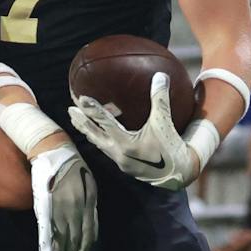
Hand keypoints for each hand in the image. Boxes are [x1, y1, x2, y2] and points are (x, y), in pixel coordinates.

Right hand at [29, 139, 96, 250]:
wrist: (55, 152)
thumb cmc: (73, 167)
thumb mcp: (90, 186)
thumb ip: (91, 208)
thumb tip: (92, 230)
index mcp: (88, 204)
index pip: (88, 233)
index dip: (84, 249)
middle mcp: (76, 209)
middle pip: (75, 239)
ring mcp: (60, 209)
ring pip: (62, 238)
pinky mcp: (46, 207)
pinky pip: (48, 232)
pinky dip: (48, 248)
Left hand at [68, 74, 206, 189]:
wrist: (181, 174)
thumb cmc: (173, 147)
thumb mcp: (165, 122)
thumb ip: (160, 99)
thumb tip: (160, 76)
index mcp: (126, 144)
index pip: (104, 123)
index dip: (92, 109)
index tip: (79, 98)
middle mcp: (119, 154)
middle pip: (94, 136)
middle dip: (82, 123)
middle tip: (70, 110)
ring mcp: (121, 162)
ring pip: (100, 145)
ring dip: (90, 132)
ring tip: (81, 122)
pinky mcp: (126, 166)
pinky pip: (109, 150)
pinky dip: (102, 140)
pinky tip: (103, 134)